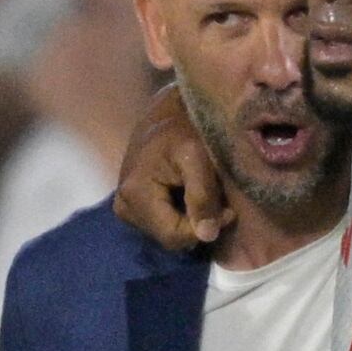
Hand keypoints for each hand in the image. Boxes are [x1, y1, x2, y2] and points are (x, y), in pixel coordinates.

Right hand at [112, 82, 233, 249]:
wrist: (166, 113)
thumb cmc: (184, 129)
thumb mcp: (198, 157)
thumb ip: (202, 196)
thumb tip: (206, 236)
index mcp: (135, 195)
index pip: (174, 237)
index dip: (204, 229)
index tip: (228, 210)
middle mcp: (123, 206)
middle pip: (170, 238)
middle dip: (198, 224)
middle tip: (220, 201)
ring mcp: (125, 207)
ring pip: (168, 232)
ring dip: (192, 219)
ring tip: (205, 193)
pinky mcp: (132, 205)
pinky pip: (163, 222)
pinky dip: (183, 213)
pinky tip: (190, 193)